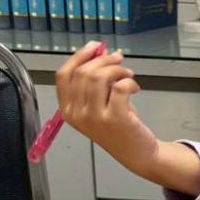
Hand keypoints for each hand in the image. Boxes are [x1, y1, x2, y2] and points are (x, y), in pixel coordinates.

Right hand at [55, 41, 158, 175]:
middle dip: (104, 60)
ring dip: (117, 69)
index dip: (78, 56)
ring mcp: (94, 117)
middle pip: (83, 72)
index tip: (95, 47)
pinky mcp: (115, 118)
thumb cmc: (118, 126)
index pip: (63, 75)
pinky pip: (119, 87)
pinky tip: (135, 88)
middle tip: (119, 60)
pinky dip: (129, 82)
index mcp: (66, 109)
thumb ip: (95, 81)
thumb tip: (101, 51)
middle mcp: (76, 114)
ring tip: (128, 75)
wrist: (137, 153)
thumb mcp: (99, 103)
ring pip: (99, 77)